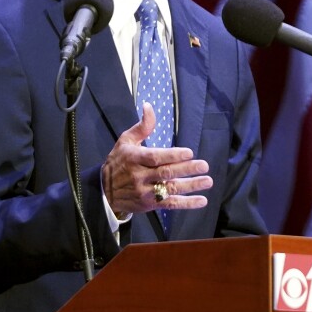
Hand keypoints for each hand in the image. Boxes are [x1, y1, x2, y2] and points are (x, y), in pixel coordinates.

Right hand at [102, 102, 211, 217]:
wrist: (103, 191)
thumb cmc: (118, 161)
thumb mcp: (125, 140)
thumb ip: (142, 126)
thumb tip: (149, 106)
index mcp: (135, 158)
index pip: (155, 157)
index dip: (173, 155)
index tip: (189, 152)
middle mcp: (139, 176)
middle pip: (166, 173)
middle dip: (187, 169)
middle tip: (204, 166)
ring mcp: (145, 192)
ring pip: (170, 189)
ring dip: (191, 186)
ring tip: (207, 181)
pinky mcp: (149, 204)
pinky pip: (170, 204)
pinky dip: (186, 203)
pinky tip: (201, 200)